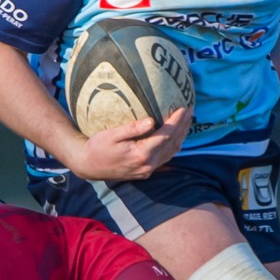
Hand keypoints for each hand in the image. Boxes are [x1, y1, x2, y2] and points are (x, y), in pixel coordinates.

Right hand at [67, 106, 191, 181]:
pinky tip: (176, 135)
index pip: (165, 136)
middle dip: (184, 127)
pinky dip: (173, 145)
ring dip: (181, 136)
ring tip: (187, 120)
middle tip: (191, 110)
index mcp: (140, 154)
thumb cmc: (97, 147)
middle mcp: (147, 164)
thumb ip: (132, 129)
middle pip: (173, 144)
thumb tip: (151, 121)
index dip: (176, 122)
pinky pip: (165, 157)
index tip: (183, 108)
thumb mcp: (111, 135)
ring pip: (171, 152)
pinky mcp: (146, 171)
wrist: (89, 166)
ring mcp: (148, 169)